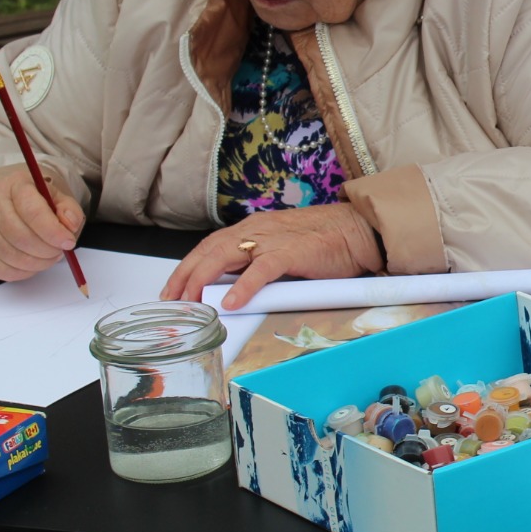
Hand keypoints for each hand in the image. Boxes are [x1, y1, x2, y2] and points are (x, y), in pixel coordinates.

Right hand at [0, 166, 85, 281]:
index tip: (68, 242)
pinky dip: (20, 272)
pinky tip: (31, 264)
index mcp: (16, 184)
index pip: (32, 211)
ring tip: (48, 257)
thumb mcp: (59, 200)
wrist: (12, 206)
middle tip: (59, 252)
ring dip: (36, 263)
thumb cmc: (39, 205)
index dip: (52, 231)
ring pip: (10, 255)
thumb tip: (69, 224)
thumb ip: (69, 210)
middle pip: (20, 235)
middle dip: (46, 250)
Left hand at [162, 204, 383, 309]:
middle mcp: (256, 229)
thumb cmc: (326, 242)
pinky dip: (243, 287)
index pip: (209, 246)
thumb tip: (234, 286)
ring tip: (191, 302)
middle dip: (185, 277)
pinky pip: (260, 270)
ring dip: (202, 280)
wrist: (358, 230)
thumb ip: (258, 262)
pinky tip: (231, 303)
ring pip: (224, 256)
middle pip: (208, 251)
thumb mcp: (282, 248)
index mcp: (253, 228)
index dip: (187, 268)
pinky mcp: (291, 252)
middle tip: (172, 301)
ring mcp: (272, 239)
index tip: (174, 290)